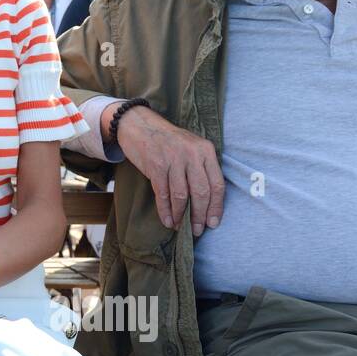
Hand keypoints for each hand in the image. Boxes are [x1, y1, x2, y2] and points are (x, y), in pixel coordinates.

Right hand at [104, 103, 224, 236]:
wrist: (139, 125)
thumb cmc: (168, 141)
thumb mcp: (191, 147)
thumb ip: (202, 168)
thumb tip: (208, 202)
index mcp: (206, 150)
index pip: (217, 184)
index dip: (216, 207)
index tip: (213, 222)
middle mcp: (192, 154)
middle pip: (201, 192)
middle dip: (199, 215)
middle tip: (197, 230)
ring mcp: (173, 159)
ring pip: (181, 195)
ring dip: (181, 215)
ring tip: (180, 227)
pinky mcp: (155, 165)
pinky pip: (163, 194)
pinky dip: (165, 210)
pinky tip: (167, 220)